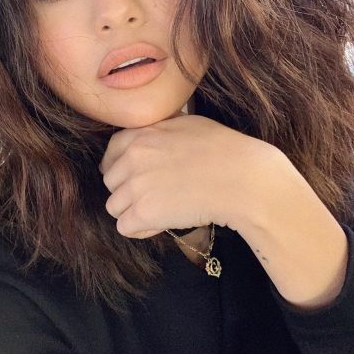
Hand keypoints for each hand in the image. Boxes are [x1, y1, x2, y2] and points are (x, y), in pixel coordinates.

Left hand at [99, 114, 282, 238]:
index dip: (119, 167)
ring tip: (158, 211)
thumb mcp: (187, 124)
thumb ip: (160, 130)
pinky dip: (140, 229)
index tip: (131, 176)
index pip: (111, 153)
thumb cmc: (224, 150)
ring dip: (132, 211)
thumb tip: (152, 134)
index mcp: (141, 135)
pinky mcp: (145, 213)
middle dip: (127, 190)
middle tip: (153, 195)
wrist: (242, 179)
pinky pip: (125, 227)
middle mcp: (133, 159)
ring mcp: (136, 186)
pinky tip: (159, 225)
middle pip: (110, 181)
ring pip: (114, 206)